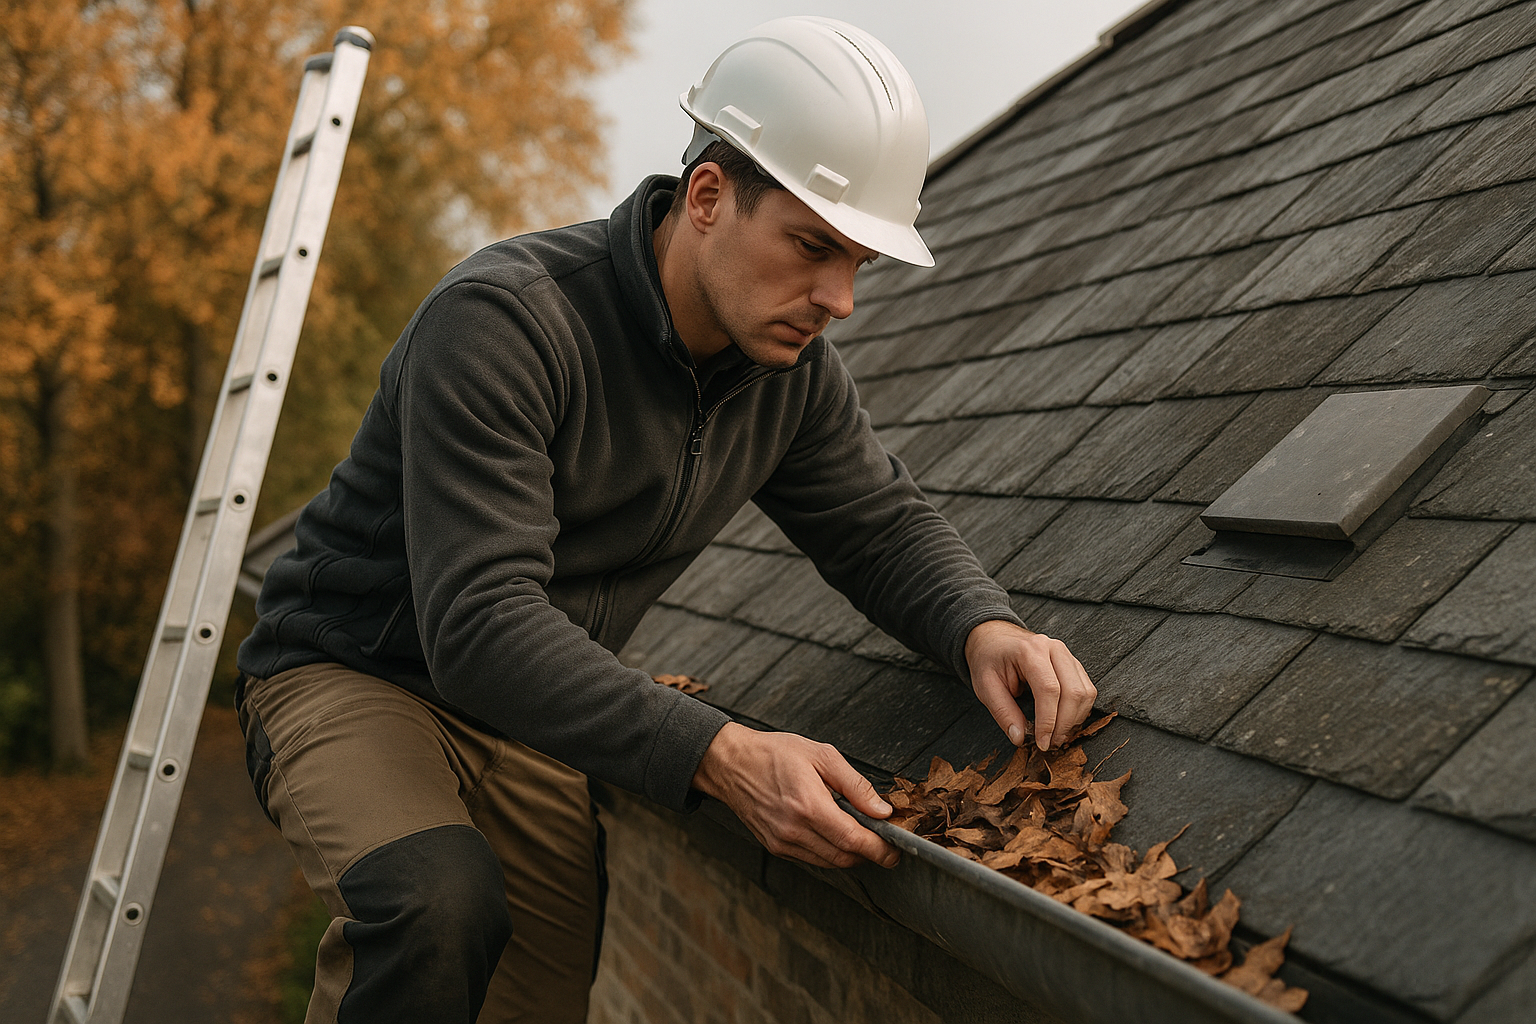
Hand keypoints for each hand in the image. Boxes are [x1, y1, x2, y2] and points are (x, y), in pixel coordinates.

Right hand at [691, 722, 899, 869]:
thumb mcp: (821, 755)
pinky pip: (812, 859)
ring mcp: (782, 842)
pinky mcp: (775, 847)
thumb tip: (881, 809)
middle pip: (845, 858)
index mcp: (809, 806)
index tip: (895, 850)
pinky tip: (832, 832)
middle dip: (869, 854)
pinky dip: (829, 852)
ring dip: (850, 854)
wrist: (731, 764)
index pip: (854, 841)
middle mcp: (794, 830)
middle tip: (883, 841)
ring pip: (829, 863)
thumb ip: (855, 785)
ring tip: (858, 833)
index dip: (880, 849)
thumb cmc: (774, 754)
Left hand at [966, 620, 1095, 750]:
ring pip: (1085, 692)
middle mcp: (1054, 649)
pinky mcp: (1073, 663)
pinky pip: (1086, 689)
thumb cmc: (988, 659)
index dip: (1048, 721)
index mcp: (1030, 651)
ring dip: (1075, 719)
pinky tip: (1064, 722)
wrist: (994, 637)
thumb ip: (1003, 712)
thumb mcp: (985, 686)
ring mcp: (1066, 654)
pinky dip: (1079, 710)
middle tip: (1050, 743)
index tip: (1042, 742)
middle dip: (1064, 724)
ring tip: (1057, 736)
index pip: (1049, 690)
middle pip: (1073, 692)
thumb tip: (1020, 738)